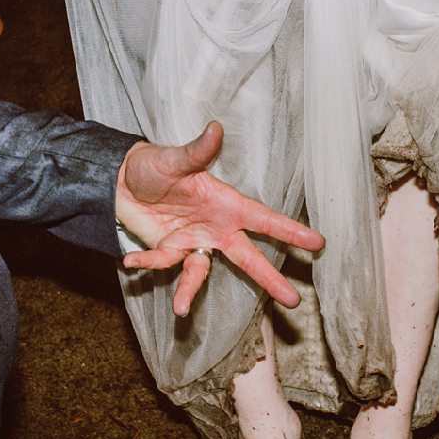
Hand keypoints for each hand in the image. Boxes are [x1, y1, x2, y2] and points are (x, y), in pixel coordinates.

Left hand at [116, 121, 326, 315]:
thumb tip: (214, 128)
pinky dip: (148, 264)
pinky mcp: (169, 252)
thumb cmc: (154, 166)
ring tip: (181, 310)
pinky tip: (131, 261)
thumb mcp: (174, 159)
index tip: (317, 243)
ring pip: (201, 273)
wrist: (121, 182)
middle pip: (248, 257)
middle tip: (292, 301)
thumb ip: (196, 151)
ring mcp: (193, 242)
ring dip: (191, 292)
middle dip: (269, 278)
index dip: (290, 231)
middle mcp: (215, 228)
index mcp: (225, 204)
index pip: (263, 220)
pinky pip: (163, 265)